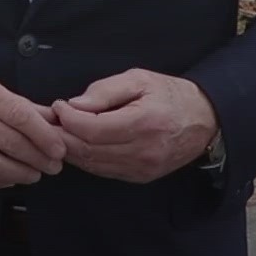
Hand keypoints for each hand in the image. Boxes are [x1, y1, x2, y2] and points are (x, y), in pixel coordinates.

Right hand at [0, 63, 67, 189]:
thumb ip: (15, 102)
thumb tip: (50, 119)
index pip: (20, 116)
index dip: (44, 136)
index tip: (58, 149)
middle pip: (10, 143)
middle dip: (38, 159)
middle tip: (53, 166)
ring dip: (20, 174)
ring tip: (33, 175)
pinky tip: (7, 178)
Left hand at [52, 69, 218, 183]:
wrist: (205, 120)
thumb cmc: (170, 95)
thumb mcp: (139, 79)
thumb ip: (105, 90)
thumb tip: (75, 105)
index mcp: (143, 123)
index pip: (92, 130)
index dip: (68, 119)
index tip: (58, 106)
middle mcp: (143, 151)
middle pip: (88, 151)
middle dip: (62, 136)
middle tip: (50, 121)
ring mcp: (142, 168)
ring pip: (93, 164)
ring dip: (70, 150)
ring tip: (59, 131)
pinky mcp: (141, 177)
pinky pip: (104, 171)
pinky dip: (86, 159)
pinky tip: (78, 144)